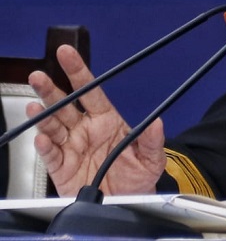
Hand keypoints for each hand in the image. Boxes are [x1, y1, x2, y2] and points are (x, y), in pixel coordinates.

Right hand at [27, 44, 165, 196]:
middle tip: (39, 76)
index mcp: (106, 120)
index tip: (67, 54)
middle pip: (65, 105)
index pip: (91, 91)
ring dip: (43, 116)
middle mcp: (86, 130)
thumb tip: (157, 123)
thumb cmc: (138, 177)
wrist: (129, 203)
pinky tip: (43, 138)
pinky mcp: (63, 169)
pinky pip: (52, 156)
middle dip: (51, 90)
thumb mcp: (152, 158)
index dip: (78, 72)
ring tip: (35, 105)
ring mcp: (72, 148)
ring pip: (53, 127)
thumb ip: (152, 140)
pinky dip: (45, 147)